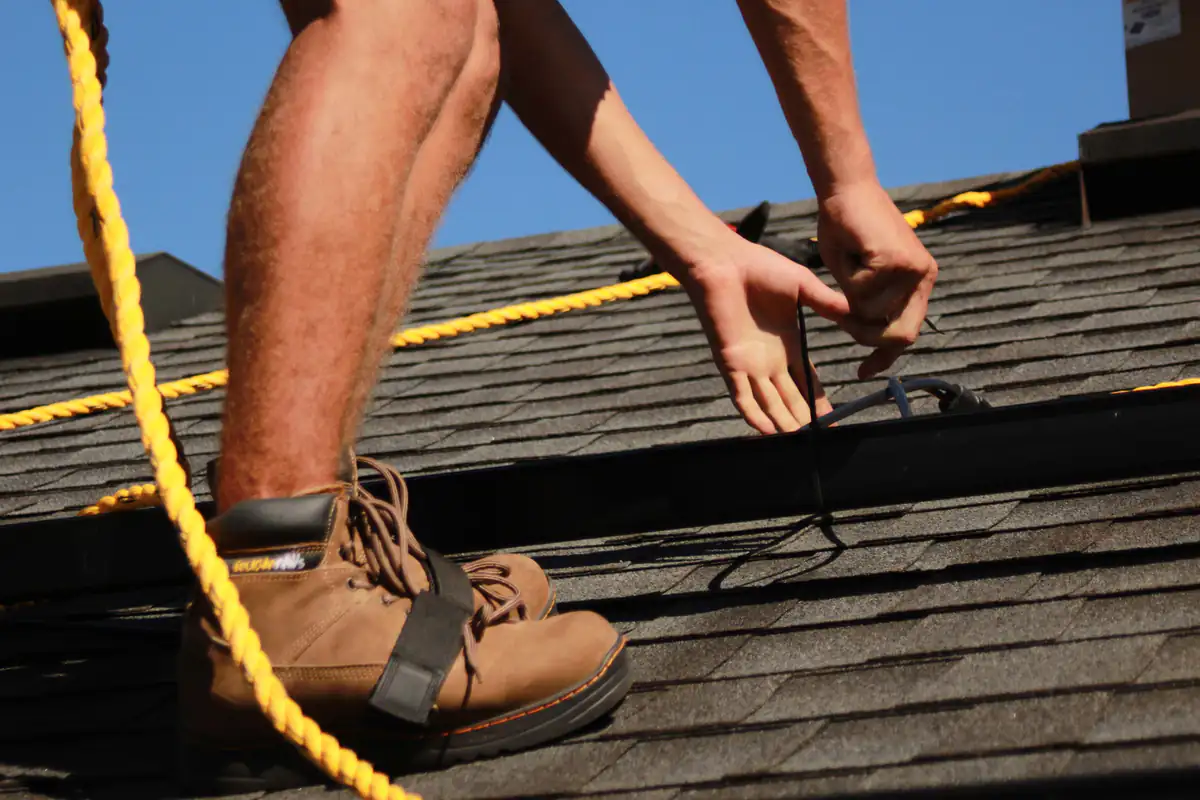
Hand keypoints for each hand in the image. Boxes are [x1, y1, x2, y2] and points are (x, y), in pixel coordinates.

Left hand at [669, 234, 850, 433]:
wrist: (723, 262)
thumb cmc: (759, 268)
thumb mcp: (804, 287)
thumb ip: (829, 305)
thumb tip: (863, 316)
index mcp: (788, 342)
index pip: (807, 380)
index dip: (819, 400)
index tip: (833, 419)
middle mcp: (769, 358)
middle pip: (790, 397)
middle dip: (804, 418)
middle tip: (820, 439)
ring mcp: (749, 363)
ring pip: (768, 402)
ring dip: (782, 423)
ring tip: (798, 443)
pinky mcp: (729, 362)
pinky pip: (742, 395)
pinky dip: (753, 414)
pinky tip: (767, 431)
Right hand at [817, 181, 937, 378]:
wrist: (845, 187)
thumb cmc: (846, 228)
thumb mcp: (857, 277)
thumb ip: (867, 305)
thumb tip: (866, 336)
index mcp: (918, 281)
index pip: (909, 332)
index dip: (886, 357)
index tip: (865, 371)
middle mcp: (923, 276)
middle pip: (899, 335)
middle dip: (866, 335)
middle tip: (842, 318)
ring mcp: (913, 269)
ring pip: (873, 314)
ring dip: (849, 298)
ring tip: (848, 264)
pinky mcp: (896, 261)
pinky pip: (861, 293)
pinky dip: (845, 279)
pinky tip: (850, 252)